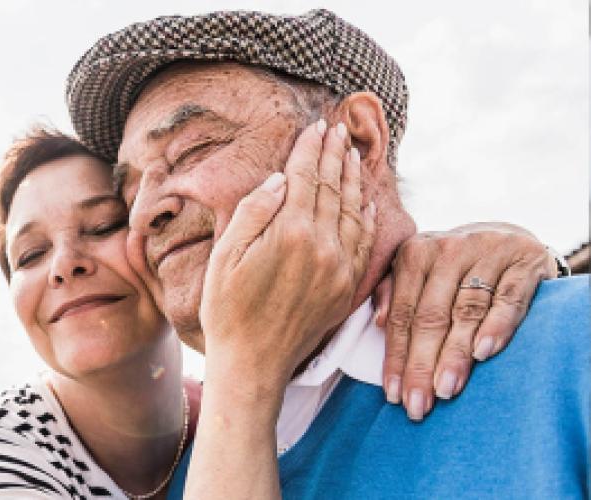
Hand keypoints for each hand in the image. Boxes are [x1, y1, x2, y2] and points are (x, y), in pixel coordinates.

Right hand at [184, 120, 374, 499]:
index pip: (306, 178)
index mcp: (290, 233)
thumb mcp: (225, 257)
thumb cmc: (227, 310)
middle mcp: (323, 246)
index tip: (314, 127)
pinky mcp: (346, 287)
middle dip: (334, 155)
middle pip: (333, 188)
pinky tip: (367, 202)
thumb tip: (278, 181)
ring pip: (354, 211)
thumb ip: (253, 214)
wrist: (253, 363)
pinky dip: (367, 217)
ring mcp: (339, 267)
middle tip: (337, 130)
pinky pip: (364, 242)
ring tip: (352, 154)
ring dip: (354, 179)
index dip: (309, 149)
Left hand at [373, 223, 553, 419]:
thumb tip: (377, 322)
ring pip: (466, 310)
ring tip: (446, 389)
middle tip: (418, 404)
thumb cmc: (452, 266)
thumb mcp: (418, 270)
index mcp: (414, 253)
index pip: (402, 314)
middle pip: (431, 317)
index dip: (396, 356)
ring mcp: (487, 253)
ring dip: (455, 354)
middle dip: (422, 364)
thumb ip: (393, 291)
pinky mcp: (524, 261)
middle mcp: (448, 250)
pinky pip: (508, 299)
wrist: (508, 236)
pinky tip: (483, 353)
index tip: (393, 394)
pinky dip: (496, 326)